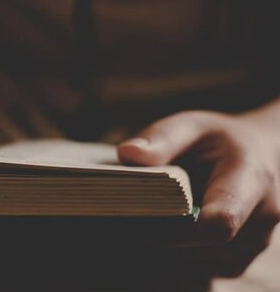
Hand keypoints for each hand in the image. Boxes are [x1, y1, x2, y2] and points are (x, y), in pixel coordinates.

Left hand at [118, 109, 279, 276]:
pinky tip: (167, 228)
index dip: (178, 227)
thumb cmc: (216, 139)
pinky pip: (205, 267)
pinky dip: (181, 253)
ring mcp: (257, 241)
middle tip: (133, 215)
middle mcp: (264, 215)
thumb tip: (128, 154)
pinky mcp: (242, 257)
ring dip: (171, 245)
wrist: (254, 154)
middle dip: (165, 234)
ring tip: (151, 217)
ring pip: (202, 260)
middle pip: (206, 244)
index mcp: (252, 178)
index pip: (221, 221)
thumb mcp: (190, 126)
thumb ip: (161, 138)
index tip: (142, 215)